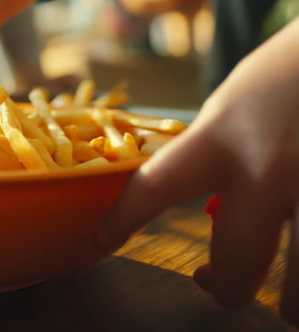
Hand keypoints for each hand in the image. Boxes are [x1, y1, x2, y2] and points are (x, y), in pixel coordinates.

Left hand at [96, 19, 298, 325]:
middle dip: (224, 289)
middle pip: (235, 265)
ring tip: (285, 306)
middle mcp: (267, 169)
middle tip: (211, 283)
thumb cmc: (285, 75)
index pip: (153, 188)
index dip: (122, 220)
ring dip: (289, 305)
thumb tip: (209, 217)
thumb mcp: (229, 109)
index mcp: (220, 136)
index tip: (102, 240)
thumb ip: (212, 161)